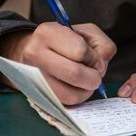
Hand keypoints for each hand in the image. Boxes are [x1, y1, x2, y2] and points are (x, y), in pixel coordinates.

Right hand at [0, 23, 115, 105]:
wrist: (35, 52)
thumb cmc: (65, 41)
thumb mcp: (87, 33)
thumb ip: (102, 45)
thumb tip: (100, 67)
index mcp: (48, 33)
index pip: (80, 51)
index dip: (94, 59)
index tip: (94, 60)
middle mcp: (35, 53)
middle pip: (74, 74)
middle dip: (93, 78)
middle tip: (95, 76)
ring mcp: (33, 76)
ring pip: (69, 94)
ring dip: (85, 91)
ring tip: (86, 83)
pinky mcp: (35, 94)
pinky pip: (63, 103)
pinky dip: (76, 98)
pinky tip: (76, 88)